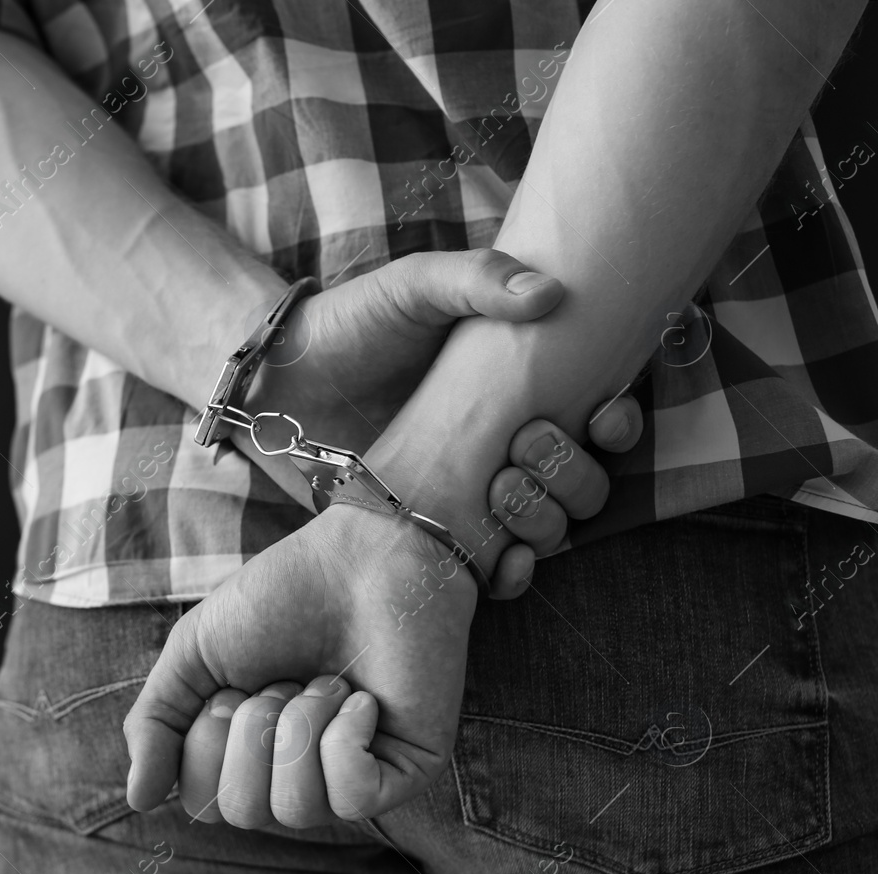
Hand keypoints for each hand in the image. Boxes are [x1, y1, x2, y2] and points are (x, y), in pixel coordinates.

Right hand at [124, 400, 643, 824]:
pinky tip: (361, 698)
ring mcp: (352, 779)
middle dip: (252, 731)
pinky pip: (352, 797)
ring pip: (297, 809)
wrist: (364, 555)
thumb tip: (135, 799)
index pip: (204, 802)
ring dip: (300, 725)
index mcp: (248, 758)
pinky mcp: (404, 772)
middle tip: (280, 680)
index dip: (207, 741)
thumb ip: (157, 723)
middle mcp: (297, 778)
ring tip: (325, 681)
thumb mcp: (195, 653)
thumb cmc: (282, 598)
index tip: (237, 684)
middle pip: (244, 813)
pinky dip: (343, 738)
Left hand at [236, 249, 639, 587]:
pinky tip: (504, 566)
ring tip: (503, 496)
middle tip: (528, 450)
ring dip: (548, 522)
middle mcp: (506, 442)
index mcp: (518, 384)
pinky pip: (494, 567)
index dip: (617, 419)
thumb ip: (475, 278)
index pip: (598, 410)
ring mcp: (473, 492)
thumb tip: (551, 295)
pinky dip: (512, 573)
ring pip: (549, 524)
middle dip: (578, 475)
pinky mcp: (435, 533)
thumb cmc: (349, 325)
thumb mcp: (410, 288)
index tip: (603, 415)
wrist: (276, 386)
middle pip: (583, 476)